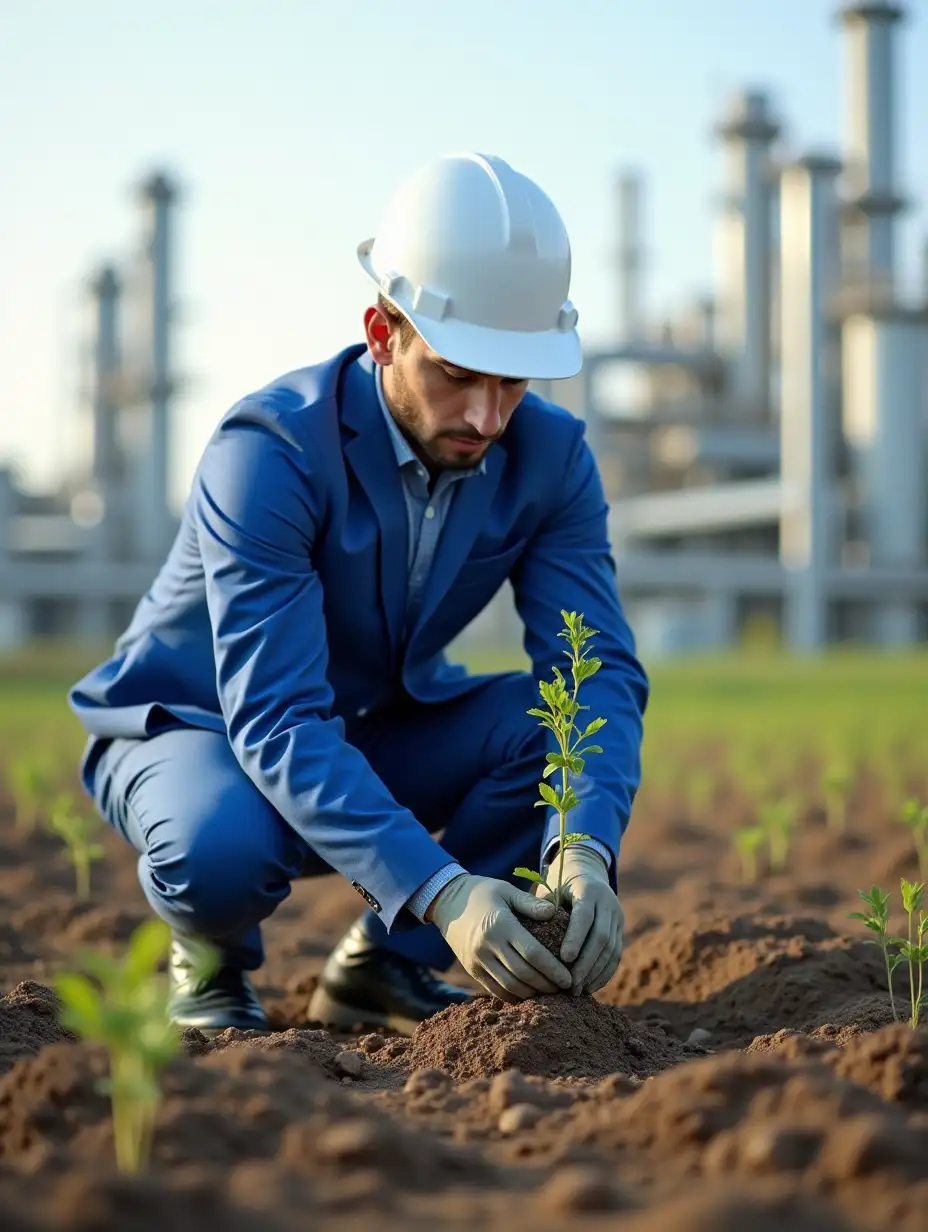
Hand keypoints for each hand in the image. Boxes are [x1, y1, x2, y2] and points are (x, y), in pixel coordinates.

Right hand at [427, 873, 572, 1002]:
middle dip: (547, 985)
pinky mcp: (471, 969)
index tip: (569, 978)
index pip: (532, 953)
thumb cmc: (483, 892)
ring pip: (510, 986)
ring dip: (532, 993)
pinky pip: (495, 990)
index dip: (553, 969)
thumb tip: (554, 913)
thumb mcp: (506, 890)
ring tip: (550, 993)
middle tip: (565, 988)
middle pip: (523, 974)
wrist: (447, 901)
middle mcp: (488, 945)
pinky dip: (514, 996)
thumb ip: (530, 903)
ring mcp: (477, 960)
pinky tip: (529, 994)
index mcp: (500, 925)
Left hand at [544, 846, 623, 994]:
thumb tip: (530, 937)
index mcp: (588, 888)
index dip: (575, 938)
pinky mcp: (621, 929)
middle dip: (586, 963)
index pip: (584, 915)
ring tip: (578, 990)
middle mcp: (608, 902)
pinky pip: (617, 955)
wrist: (585, 871)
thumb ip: (541, 909)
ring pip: (612, 949)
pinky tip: (590, 986)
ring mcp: (618, 916)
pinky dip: (604, 973)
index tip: (563, 959)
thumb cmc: (558, 885)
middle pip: (601, 936)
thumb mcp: (549, 889)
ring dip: (595, 972)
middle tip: (570, 983)